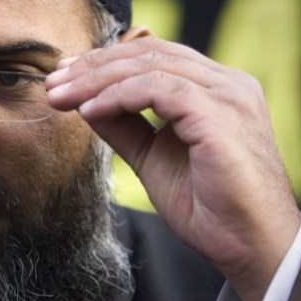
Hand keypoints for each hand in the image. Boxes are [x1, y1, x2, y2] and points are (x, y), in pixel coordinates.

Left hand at [46, 35, 300, 300]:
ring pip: (150, 65)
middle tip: (53, 83)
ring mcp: (228, 95)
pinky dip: (118, 96)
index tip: (65, 77)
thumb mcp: (152, 158)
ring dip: (97, 79)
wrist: (248, 246)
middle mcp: (227, 84)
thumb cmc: (207, 208)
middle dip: (93, 66)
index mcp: (216, 89)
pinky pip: (159, 89)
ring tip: (61, 96)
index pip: (154, 56)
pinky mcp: (222, 114)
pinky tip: (89, 111)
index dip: (105, 62)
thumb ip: (125, 127)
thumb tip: (86, 104)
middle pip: (149, 54)